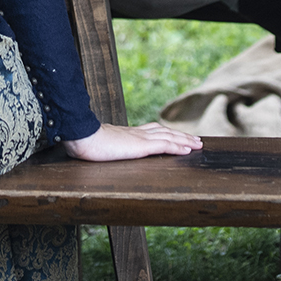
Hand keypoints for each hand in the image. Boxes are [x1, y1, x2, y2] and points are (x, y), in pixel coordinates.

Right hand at [62, 122, 203, 161]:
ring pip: (169, 137)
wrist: (82, 137)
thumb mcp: (100, 145)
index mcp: (128, 134)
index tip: (176, 134)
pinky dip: (178, 147)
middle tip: (196, 139)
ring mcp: (140, 138)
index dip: (166, 132)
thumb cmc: (85, 143)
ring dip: (185, 140)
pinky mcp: (142, 146)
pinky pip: (165, 146)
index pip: (152, 130)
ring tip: (198, 144)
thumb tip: (102, 151)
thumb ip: (107, 147)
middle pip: (165, 131)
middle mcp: (137, 133)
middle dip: (181, 135)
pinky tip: (187, 150)